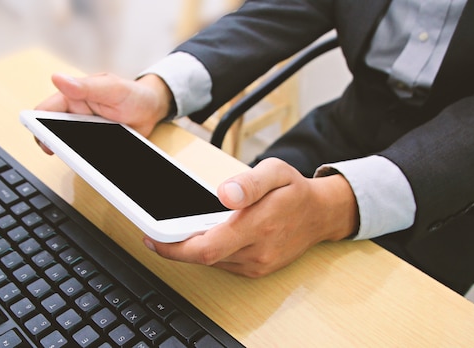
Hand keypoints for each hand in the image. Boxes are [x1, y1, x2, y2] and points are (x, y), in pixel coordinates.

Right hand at [34, 72, 172, 153]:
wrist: (152, 111)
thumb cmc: (134, 94)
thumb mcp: (113, 88)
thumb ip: (86, 87)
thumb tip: (58, 79)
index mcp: (72, 96)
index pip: (45, 111)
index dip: (39, 125)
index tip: (44, 137)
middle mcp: (74, 114)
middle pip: (52, 132)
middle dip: (54, 143)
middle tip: (65, 152)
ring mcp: (83, 130)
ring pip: (66, 146)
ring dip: (70, 154)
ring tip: (80, 159)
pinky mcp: (92, 144)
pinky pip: (83, 155)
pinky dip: (85, 161)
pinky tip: (92, 164)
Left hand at [143, 158, 357, 277]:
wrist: (321, 215)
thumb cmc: (295, 191)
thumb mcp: (275, 171)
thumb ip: (250, 182)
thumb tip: (225, 194)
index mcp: (258, 226)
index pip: (206, 248)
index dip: (173, 248)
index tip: (152, 237)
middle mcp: (257, 252)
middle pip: (204, 258)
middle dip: (176, 248)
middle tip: (157, 233)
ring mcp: (258, 265)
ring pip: (212, 262)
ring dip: (192, 249)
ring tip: (179, 229)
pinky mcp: (257, 270)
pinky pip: (224, 264)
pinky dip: (209, 252)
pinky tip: (205, 235)